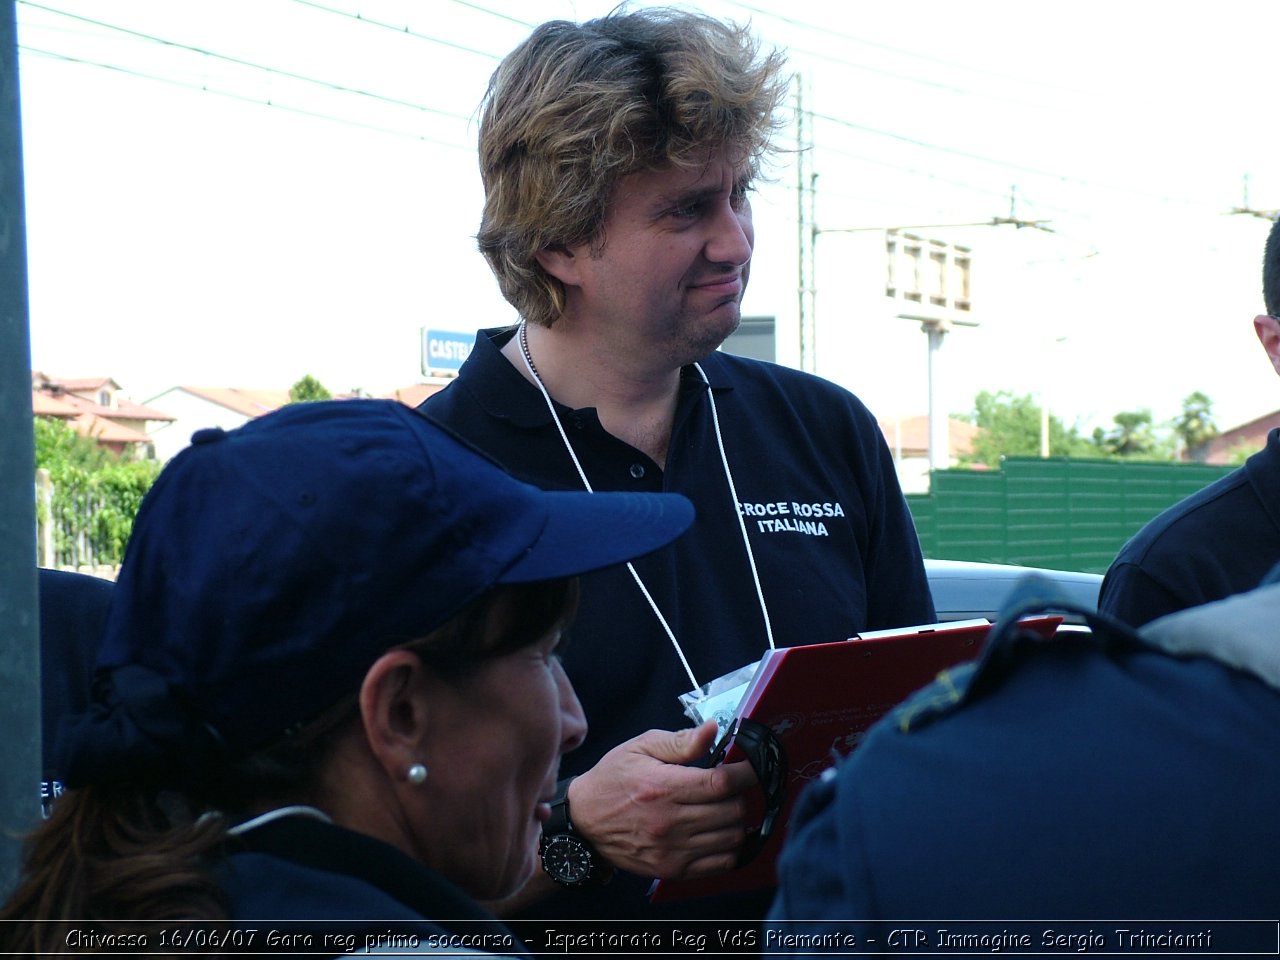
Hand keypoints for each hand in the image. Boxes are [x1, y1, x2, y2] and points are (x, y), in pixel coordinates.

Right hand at [567, 720, 759, 879]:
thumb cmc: (613, 778)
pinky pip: (720, 864)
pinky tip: (720, 832)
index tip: (751, 767)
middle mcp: (670, 822)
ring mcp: (672, 850)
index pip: (721, 783)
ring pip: (731, 838)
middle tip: (732, 786)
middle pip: (732, 811)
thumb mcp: (641, 747)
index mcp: (663, 787)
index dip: (746, 773)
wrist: (584, 820)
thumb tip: (713, 730)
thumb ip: (681, 741)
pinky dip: (730, 848)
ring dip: (737, 821)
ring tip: (725, 807)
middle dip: (741, 795)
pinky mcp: (672, 869)